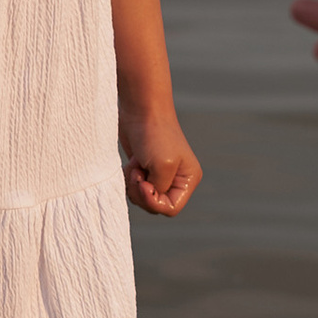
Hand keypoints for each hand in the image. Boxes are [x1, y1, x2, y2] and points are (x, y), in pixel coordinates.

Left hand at [121, 99, 201, 215]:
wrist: (140, 109)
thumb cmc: (155, 135)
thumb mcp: (162, 167)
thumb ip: (158, 190)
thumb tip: (149, 197)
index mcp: (188, 179)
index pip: (172, 208)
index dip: (154, 202)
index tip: (144, 184)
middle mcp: (176, 179)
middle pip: (156, 205)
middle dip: (142, 193)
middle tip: (137, 174)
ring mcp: (159, 174)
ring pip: (143, 198)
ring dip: (133, 186)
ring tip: (134, 166)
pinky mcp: (144, 168)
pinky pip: (134, 187)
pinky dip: (128, 180)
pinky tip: (130, 165)